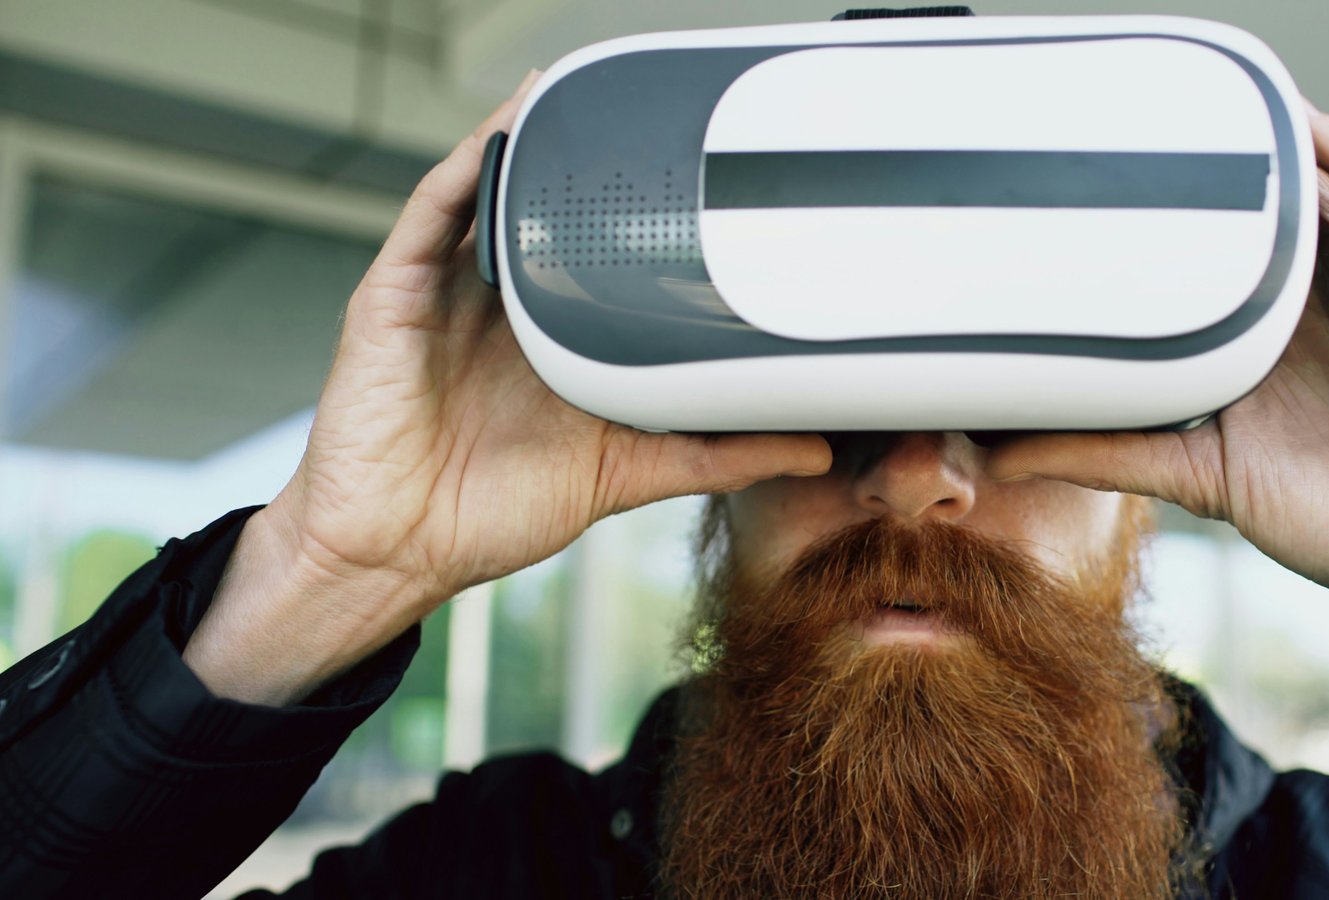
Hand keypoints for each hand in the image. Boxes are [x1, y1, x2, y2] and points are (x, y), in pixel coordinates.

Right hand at [185, 72, 829, 703]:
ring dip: (530, 143)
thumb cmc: (489, 513)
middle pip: (548, 214)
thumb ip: (715, 455)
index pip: (608, 258)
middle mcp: (504, 308)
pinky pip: (428, 218)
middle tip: (652, 119)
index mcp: (558, 340)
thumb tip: (810, 449)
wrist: (397, 553)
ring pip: (491, 197)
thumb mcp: (628, 473)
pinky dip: (463, 171)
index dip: (648, 215)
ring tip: (580, 94)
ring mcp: (447, 295)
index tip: (709, 178)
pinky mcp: (393, 297)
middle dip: (591, 166)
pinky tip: (501, 134)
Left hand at [988, 103, 1328, 689]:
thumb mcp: (1192, 473)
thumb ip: (1102, 454)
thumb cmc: (1327, 517)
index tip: (1102, 176)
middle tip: (1154, 124)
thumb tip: (994, 459)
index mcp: (1266, 332)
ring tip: (1228, 106)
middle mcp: (1323, 300)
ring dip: (1287, 147)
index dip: (1171, 207)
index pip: (1215, 248)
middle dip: (1225, 165)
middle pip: (1272, 209)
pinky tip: (1317, 139)